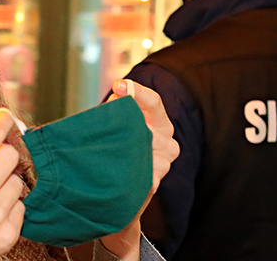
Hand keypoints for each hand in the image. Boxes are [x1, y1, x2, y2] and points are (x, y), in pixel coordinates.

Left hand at [100, 79, 179, 260]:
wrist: (112, 192)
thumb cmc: (113, 151)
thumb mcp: (114, 126)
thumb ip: (116, 110)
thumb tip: (117, 95)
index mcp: (160, 124)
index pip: (154, 102)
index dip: (138, 92)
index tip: (119, 85)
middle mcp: (167, 143)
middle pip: (151, 128)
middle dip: (129, 125)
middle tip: (109, 125)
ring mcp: (163, 165)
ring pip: (150, 150)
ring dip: (128, 148)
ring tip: (110, 149)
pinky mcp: (153, 184)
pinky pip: (146, 174)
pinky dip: (130, 169)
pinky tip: (118, 169)